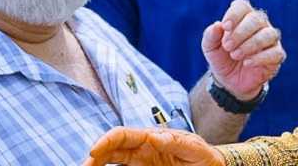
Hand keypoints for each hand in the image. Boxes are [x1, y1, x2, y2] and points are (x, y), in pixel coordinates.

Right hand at [84, 127, 223, 165]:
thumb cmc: (203, 156)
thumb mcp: (193, 148)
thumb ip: (175, 142)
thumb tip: (154, 136)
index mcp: (151, 138)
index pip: (122, 135)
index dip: (106, 140)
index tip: (94, 152)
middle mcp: (142, 150)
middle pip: (111, 148)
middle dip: (95, 155)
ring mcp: (141, 163)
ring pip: (113, 161)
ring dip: (99, 164)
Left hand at [201, 0, 284, 100]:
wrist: (229, 81)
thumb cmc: (221, 58)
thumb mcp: (210, 48)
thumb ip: (210, 35)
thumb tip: (217, 25)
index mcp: (242, 17)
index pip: (242, 6)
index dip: (234, 14)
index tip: (225, 27)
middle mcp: (260, 24)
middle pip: (256, 19)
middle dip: (240, 32)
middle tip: (227, 46)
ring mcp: (270, 39)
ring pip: (269, 34)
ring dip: (251, 44)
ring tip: (235, 55)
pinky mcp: (277, 55)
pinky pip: (276, 52)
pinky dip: (260, 57)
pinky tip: (247, 63)